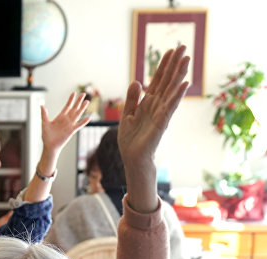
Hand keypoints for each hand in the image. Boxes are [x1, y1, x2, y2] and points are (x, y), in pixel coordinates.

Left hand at [41, 92, 91, 155]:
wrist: (49, 146)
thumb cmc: (47, 136)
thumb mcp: (45, 123)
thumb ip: (44, 114)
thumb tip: (41, 105)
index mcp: (60, 117)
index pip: (67, 106)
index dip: (70, 100)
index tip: (74, 93)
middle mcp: (66, 120)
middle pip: (74, 108)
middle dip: (78, 101)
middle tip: (83, 93)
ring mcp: (69, 125)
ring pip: (77, 115)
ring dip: (82, 108)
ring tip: (87, 101)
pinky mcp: (71, 131)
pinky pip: (78, 126)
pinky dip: (83, 122)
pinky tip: (88, 117)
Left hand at [118, 45, 188, 168]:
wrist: (132, 157)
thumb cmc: (130, 139)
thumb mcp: (127, 115)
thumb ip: (132, 99)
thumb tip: (137, 81)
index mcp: (147, 102)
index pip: (157, 80)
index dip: (163, 65)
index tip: (169, 50)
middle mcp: (157, 104)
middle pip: (167, 80)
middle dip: (174, 63)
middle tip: (183, 46)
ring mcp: (161, 112)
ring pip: (172, 89)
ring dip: (179, 74)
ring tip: (187, 59)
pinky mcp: (162, 122)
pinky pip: (171, 106)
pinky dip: (177, 95)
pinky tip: (185, 84)